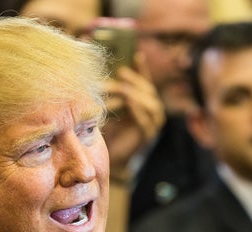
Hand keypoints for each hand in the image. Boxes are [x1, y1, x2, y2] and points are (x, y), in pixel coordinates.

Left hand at [101, 52, 164, 178]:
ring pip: (150, 103)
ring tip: (122, 89)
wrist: (107, 156)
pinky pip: (146, 120)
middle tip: (120, 73)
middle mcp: (152, 111)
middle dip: (133, 81)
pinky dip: (138, 110)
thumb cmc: (104, 129)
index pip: (145, 81)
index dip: (142, 69)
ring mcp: (152, 124)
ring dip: (135, 94)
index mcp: (143, 102)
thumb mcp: (107, 104)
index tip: (137, 55)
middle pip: (148, 90)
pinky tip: (129, 102)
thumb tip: (99, 65)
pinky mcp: (147, 136)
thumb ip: (109, 90)